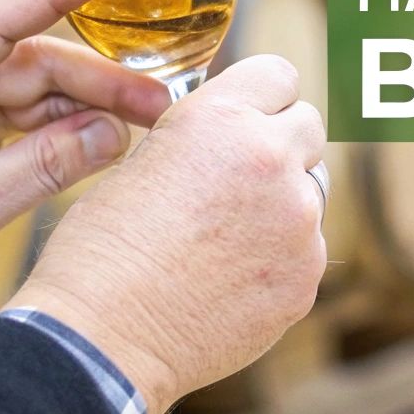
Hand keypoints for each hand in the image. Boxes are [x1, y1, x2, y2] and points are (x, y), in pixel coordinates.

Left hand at [0, 0, 170, 312]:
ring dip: (94, 102)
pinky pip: (35, 115)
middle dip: (99, 77)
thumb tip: (113, 137)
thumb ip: (38, 171)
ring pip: (43, 87)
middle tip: (158, 102)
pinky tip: (109, 139)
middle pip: (35, 60)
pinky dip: (73, 126)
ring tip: (148, 122)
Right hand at [7, 56, 327, 413]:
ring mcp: (297, 221)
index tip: (248, 116)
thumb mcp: (142, 161)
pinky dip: (280, 257)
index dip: (261, 96)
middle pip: (308, 127)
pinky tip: (231, 280)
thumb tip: (231, 141)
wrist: (103, 338)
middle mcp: (270, 159)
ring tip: (227, 237)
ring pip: (312, 190)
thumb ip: (202, 141)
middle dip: (279, 143)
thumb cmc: (101, 251)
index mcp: (220, 119)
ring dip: (283, 201)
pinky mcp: (305, 276)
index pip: (279, 75)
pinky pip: (306, 248)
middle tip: (238, 177)